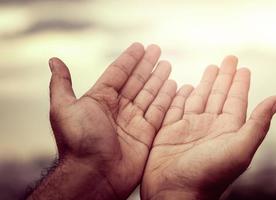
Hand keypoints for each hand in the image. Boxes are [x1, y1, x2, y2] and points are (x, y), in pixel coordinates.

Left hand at [31, 43, 177, 198]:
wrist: (94, 174)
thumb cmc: (78, 143)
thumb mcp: (64, 108)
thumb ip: (62, 84)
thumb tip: (54, 61)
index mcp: (99, 100)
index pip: (118, 74)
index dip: (129, 60)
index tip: (140, 46)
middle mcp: (118, 109)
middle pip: (136, 82)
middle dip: (147, 65)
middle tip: (157, 50)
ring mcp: (133, 122)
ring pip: (150, 94)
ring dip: (159, 79)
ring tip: (167, 64)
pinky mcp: (147, 135)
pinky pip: (160, 112)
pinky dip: (167, 99)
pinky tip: (173, 86)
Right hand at [141, 56, 275, 199]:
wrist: (175, 196)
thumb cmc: (209, 176)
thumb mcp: (239, 149)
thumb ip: (258, 123)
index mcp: (228, 130)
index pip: (236, 100)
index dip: (240, 83)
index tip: (244, 68)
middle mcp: (210, 127)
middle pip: (219, 95)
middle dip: (224, 77)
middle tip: (229, 58)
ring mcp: (189, 129)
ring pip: (199, 99)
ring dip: (205, 83)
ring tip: (210, 67)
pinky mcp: (169, 133)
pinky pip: (176, 108)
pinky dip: (181, 96)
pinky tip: (185, 87)